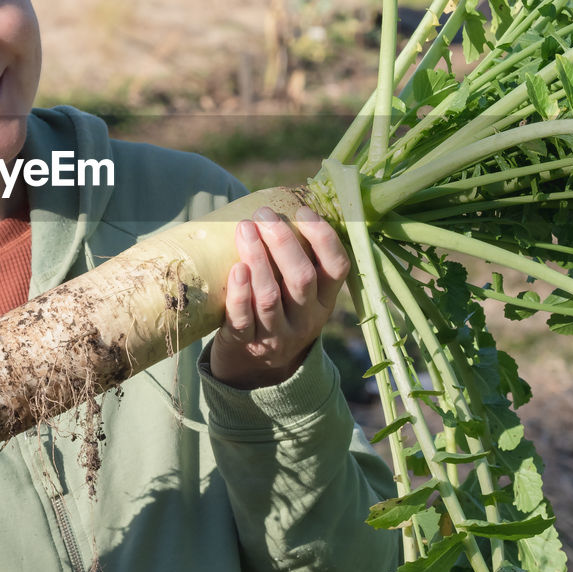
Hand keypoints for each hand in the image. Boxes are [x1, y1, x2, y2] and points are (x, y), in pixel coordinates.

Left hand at [210, 205, 348, 388]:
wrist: (254, 369)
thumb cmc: (277, 312)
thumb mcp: (299, 294)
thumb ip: (297, 259)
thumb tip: (282, 202)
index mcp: (325, 301)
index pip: (337, 267)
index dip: (323, 237)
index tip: (303, 210)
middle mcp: (306, 319)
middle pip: (302, 278)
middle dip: (283, 241)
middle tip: (264, 213)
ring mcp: (276, 335)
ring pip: (270, 296)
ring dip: (257, 258)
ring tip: (244, 228)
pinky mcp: (245, 343)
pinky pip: (242, 318)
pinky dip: (239, 292)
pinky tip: (235, 268)